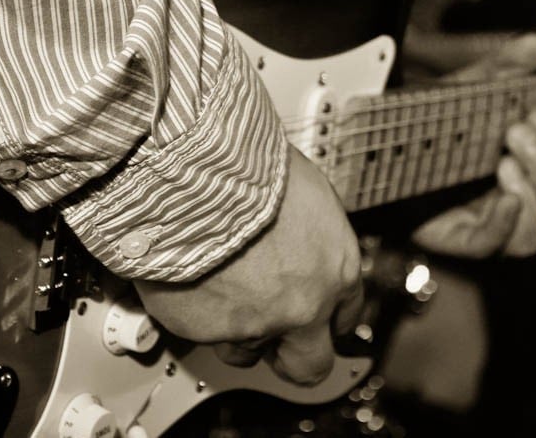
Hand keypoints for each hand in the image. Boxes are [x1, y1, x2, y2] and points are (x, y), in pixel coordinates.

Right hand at [134, 144, 362, 384]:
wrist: (200, 177)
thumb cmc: (251, 170)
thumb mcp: (306, 193)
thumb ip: (310, 233)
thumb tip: (297, 233)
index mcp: (337, 268)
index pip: (345, 316)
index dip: (326, 319)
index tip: (316, 320)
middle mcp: (305, 305)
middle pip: (310, 364)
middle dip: (293, 356)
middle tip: (275, 345)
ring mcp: (257, 324)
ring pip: (248, 352)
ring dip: (235, 332)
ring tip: (217, 291)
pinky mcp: (209, 331)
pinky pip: (203, 334)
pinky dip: (196, 315)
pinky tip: (190, 281)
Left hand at [410, 34, 535, 257]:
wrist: (375, 144)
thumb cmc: (425, 121)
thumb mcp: (464, 91)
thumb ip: (500, 70)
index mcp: (523, 165)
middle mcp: (511, 197)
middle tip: (515, 131)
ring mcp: (486, 221)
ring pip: (533, 232)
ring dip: (532, 194)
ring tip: (504, 163)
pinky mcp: (459, 238)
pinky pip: (495, 244)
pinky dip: (507, 224)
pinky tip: (506, 197)